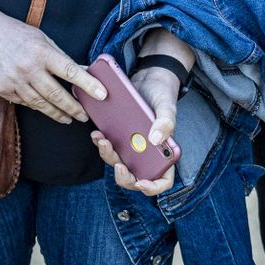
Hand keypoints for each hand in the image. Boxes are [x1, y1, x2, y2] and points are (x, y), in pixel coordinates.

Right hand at [0, 17, 105, 124]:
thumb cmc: (16, 34)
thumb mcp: (42, 39)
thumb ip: (61, 57)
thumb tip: (82, 72)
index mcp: (42, 52)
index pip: (71, 71)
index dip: (88, 85)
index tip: (102, 95)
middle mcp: (28, 68)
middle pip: (56, 94)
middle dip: (74, 108)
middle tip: (85, 116)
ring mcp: (14, 81)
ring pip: (40, 104)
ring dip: (57, 113)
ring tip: (69, 118)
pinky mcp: (3, 90)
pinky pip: (25, 103)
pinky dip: (37, 107)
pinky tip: (46, 109)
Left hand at [91, 65, 180, 194]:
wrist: (149, 77)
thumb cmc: (162, 92)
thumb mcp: (167, 105)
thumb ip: (166, 122)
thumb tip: (155, 141)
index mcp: (164, 152)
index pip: (163, 180)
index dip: (153, 187)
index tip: (141, 183)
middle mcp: (148, 154)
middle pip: (136, 177)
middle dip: (124, 176)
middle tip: (118, 166)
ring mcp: (133, 147)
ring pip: (119, 163)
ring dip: (109, 156)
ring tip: (102, 140)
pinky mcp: (121, 138)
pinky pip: (110, 147)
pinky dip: (102, 144)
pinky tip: (97, 133)